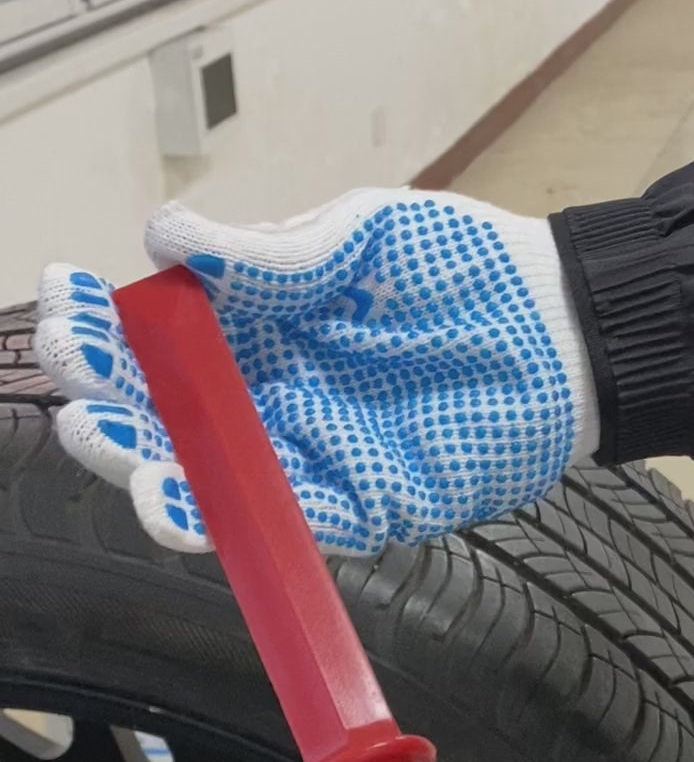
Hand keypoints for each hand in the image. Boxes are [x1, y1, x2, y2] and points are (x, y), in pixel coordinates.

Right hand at [35, 190, 597, 554]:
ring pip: (208, 478)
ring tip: (103, 439)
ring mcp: (311, 455)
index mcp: (258, 325)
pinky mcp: (361, 506)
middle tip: (73, 379)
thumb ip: (268, 255)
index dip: (103, 323)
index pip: (157, 335)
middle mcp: (271, 397)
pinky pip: (281, 523)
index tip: (60, 299)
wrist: (566, 329)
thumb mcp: (357, 238)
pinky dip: (224, 520)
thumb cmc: (465, 269)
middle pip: (167, 414)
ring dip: (146, 465)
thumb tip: (162, 239)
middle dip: (107, 397)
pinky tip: (172, 502)